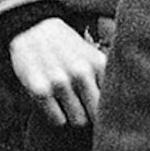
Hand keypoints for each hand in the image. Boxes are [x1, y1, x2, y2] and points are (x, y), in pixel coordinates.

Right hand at [7, 17, 107, 138]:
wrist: (32, 29)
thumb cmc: (66, 48)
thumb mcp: (91, 55)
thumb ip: (105, 77)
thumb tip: (116, 110)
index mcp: (98, 64)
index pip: (113, 102)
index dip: (108, 109)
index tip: (103, 108)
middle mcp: (81, 73)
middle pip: (96, 115)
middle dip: (91, 114)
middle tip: (83, 107)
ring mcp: (60, 82)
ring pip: (78, 121)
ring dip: (74, 116)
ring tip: (68, 103)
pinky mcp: (40, 91)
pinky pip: (58, 121)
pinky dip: (57, 117)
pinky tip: (54, 103)